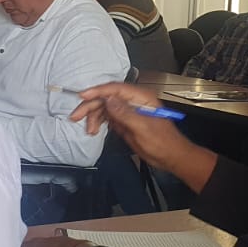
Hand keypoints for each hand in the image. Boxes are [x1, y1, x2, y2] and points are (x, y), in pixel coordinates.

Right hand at [69, 83, 193, 169]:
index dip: (97, 91)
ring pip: (105, 108)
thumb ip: (125, 113)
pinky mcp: (126, 121)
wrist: (171, 157)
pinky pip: (108, 117)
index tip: (82, 96)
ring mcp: (129, 111)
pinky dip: (99, 122)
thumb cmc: (163, 143)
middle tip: (75, 116)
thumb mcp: (143, 128)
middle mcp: (133, 101)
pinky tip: (94, 130)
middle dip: (90, 106)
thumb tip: (109, 100)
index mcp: (141, 98)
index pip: (115, 89)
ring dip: (94, 117)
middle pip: (107, 98)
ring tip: (90, 130)